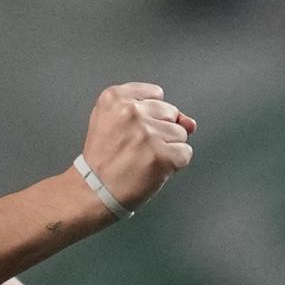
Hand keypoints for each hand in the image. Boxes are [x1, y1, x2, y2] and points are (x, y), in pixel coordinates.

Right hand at [78, 82, 195, 216]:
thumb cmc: (104, 159)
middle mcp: (131, 111)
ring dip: (168, 148)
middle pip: (171, 113)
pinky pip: (185, 153)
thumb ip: (152, 112)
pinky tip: (154, 168)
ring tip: (144, 159)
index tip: (135, 129)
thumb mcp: (113, 121)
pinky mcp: (161, 155)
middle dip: (161, 131)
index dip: (150, 115)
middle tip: (138, 147)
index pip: (156, 94)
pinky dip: (174, 164)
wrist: (94, 190)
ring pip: (180, 134)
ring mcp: (147, 133)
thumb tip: (190, 122)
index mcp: (115, 98)